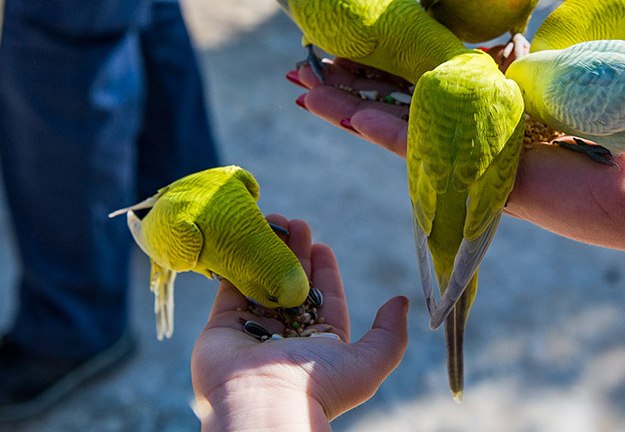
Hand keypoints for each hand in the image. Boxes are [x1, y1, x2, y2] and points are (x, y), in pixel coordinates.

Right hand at [191, 215, 408, 431]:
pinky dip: (238, 262)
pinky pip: (231, 287)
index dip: (323, 269)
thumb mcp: (369, 363)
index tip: (322, 245)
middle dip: (295, 252)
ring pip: (263, 280)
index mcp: (319, 344)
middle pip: (292, 283)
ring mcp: (253, 330)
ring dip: (268, 250)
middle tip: (295, 223)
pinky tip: (247, 238)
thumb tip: (401, 301)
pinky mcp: (223, 326)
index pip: (324, 297)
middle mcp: (286, 335)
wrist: (264, 404)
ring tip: (273, 220)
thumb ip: (390, 334)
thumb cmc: (318, 386)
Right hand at [290, 60, 624, 257]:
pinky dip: (384, 131)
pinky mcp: (483, 180)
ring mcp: (477, 156)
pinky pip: (425, 151)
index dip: (386, 64)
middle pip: (402, 100)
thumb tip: (500, 40)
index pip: (430, 77)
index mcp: (499, 102)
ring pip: (401, 125)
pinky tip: (345, 113)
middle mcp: (480, 129)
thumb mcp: (568, 73)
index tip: (350, 45)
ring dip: (351, 105)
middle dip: (354, 83)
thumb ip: (526, 64)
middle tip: (305, 67)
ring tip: (305, 87)